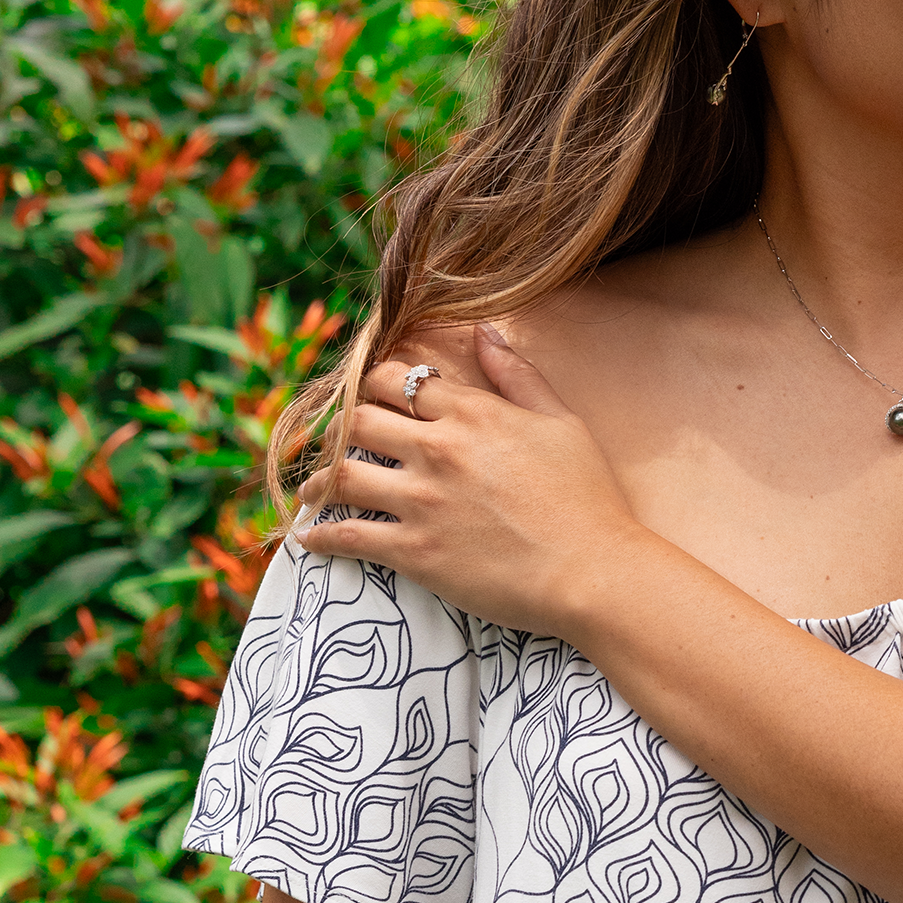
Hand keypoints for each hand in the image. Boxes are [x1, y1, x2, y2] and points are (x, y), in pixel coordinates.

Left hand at [292, 325, 643, 635]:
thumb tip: (484, 332)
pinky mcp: (412, 551)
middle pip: (359, 420)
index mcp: (473, 413)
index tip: (375, 397)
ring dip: (319, 481)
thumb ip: (517, 375)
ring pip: (340, 475)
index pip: (399, 380)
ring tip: (312, 491)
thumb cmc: (587, 496)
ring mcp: (420, 501)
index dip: (380, 384)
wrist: (592, 570)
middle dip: (342, 426)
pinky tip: (310, 539)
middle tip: (337, 441)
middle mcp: (437, 449)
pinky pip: (346, 535)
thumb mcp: (561, 421)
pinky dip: (320, 537)